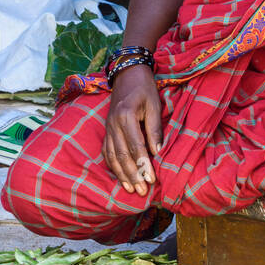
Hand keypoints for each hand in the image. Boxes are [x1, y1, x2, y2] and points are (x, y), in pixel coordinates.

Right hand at [102, 64, 162, 196]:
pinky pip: (106, 151)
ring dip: (121, 174)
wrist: (127, 73)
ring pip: (112, 156)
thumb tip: (158, 153)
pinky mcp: (106, 129)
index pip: (136, 146)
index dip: (143, 165)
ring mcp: (107, 127)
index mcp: (125, 116)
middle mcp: (113, 124)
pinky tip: (119, 176)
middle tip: (142, 191)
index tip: (152, 180)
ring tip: (130, 189)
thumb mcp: (154, 105)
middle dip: (132, 175)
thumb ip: (155, 129)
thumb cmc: (144, 88)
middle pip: (122, 155)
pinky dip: (112, 166)